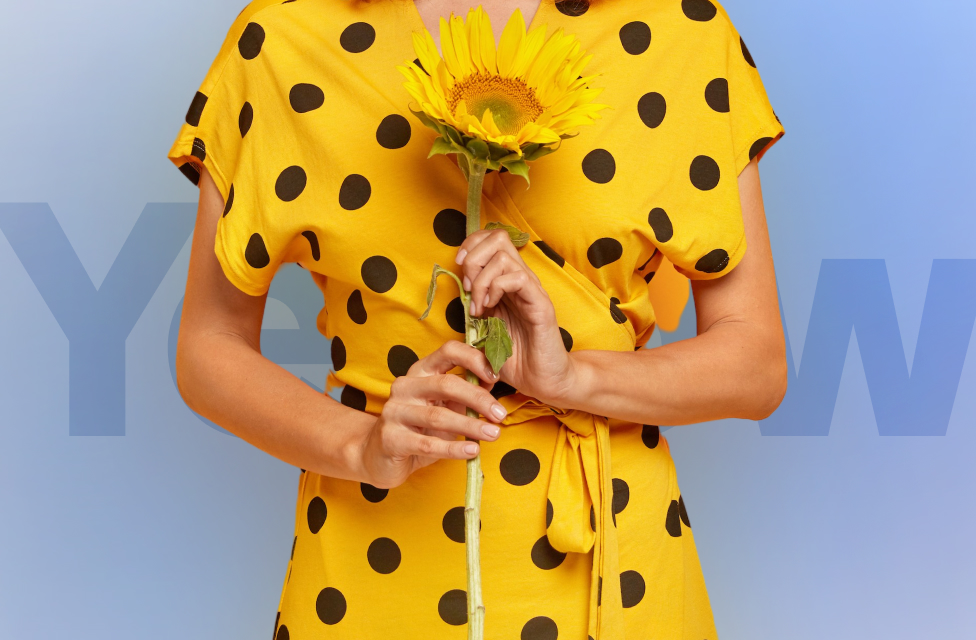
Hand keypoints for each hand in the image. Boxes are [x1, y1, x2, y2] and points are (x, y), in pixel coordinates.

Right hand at [360, 340, 508, 488]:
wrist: (380, 456)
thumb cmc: (419, 428)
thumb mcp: (444, 407)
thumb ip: (465, 394)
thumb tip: (492, 381)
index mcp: (420, 371)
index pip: (448, 351)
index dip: (474, 359)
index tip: (496, 376)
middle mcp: (405, 386)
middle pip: (447, 384)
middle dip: (478, 399)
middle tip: (500, 415)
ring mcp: (395, 411)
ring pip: (438, 416)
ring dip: (470, 426)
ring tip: (493, 434)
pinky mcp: (391, 438)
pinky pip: (428, 444)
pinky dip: (454, 448)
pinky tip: (472, 451)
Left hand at [455, 228, 577, 405]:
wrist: (541, 380)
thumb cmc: (514, 358)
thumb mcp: (483, 329)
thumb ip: (473, 307)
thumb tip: (458, 289)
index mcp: (507, 281)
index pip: (492, 239)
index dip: (471, 245)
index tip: (459, 269)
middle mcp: (520, 279)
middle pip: (498, 238)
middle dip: (473, 258)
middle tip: (468, 289)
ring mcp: (531, 290)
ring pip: (503, 256)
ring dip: (481, 280)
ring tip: (478, 307)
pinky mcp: (540, 304)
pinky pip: (518, 278)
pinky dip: (496, 289)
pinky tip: (490, 309)